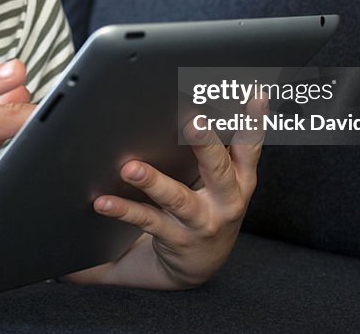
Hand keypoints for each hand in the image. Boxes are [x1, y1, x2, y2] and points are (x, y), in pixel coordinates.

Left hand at [68, 96, 266, 288]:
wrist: (200, 264)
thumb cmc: (210, 206)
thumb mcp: (229, 179)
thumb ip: (228, 145)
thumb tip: (217, 99)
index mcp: (240, 178)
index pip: (250, 144)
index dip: (255, 120)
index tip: (253, 94)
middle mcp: (226, 199)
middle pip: (218, 168)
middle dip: (206, 144)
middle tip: (194, 122)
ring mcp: (200, 220)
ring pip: (177, 198)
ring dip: (153, 182)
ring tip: (131, 168)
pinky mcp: (175, 237)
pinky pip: (147, 221)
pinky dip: (124, 210)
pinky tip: (105, 201)